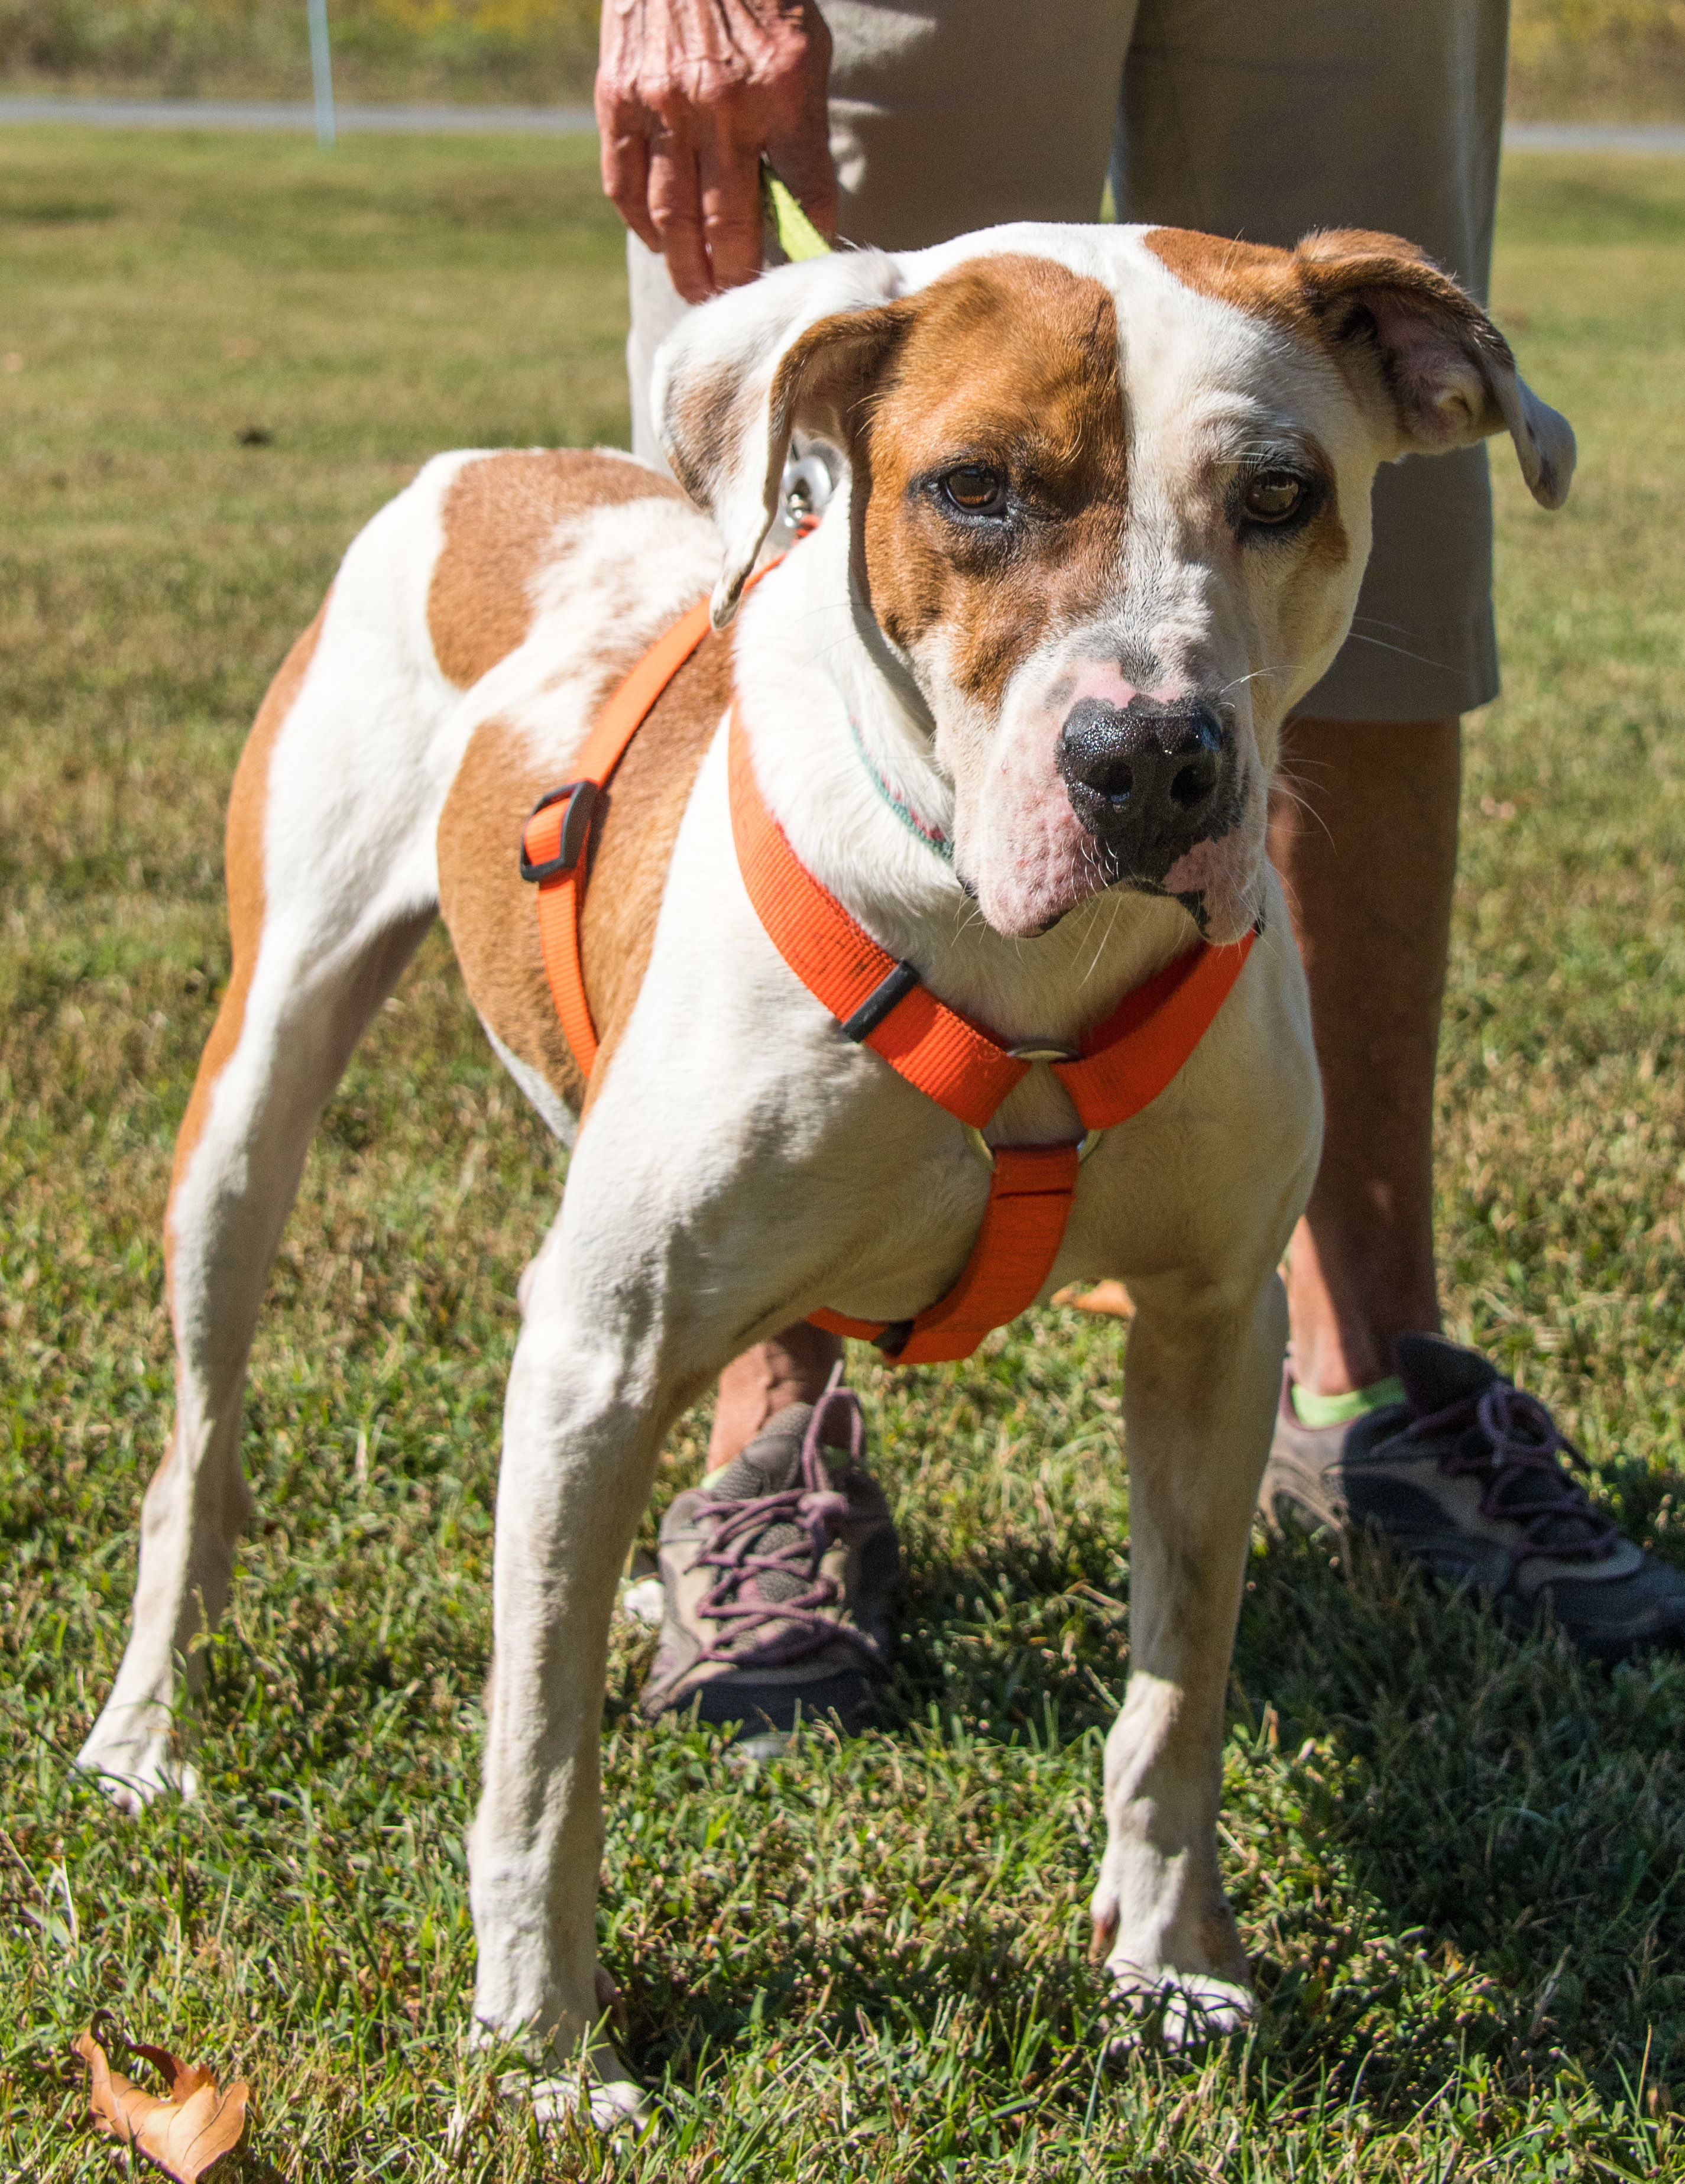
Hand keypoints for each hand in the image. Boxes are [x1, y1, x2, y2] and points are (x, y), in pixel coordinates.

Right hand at [596, 0, 835, 302]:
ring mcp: (663, 102)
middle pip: (730, 226)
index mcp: (782, 89)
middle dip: (737, 278)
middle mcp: (720, 103)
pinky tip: (660, 240)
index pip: (806, 196)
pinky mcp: (618, 97)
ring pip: (673, 220)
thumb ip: (801, 131)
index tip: (800, 270)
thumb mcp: (803, 52)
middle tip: (738, 304)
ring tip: (700, 291)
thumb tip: (794, 213)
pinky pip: (625, 186)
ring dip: (687, 268)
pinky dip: (644, 225)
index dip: (806, 244)